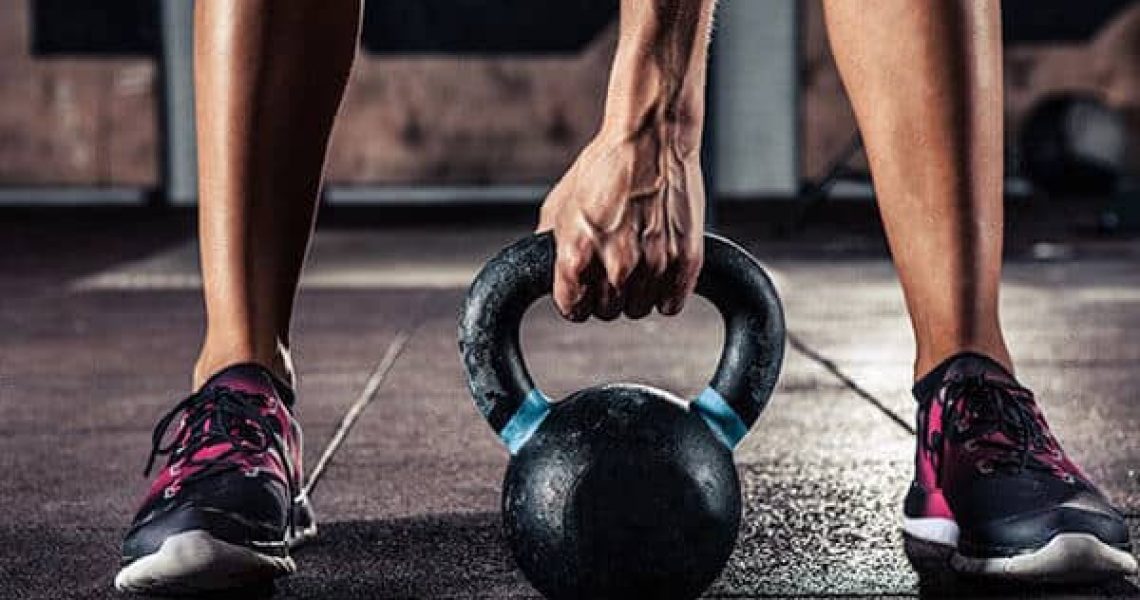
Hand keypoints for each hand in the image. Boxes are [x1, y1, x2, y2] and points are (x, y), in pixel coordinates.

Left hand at [538, 126, 704, 321]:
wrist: (652, 137)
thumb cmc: (607, 166)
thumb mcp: (560, 204)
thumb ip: (550, 245)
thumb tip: (543, 269)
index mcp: (577, 254)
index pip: (573, 309)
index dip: (577, 299)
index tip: (584, 290)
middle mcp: (615, 265)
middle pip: (607, 312)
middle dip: (606, 294)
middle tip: (613, 266)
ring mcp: (653, 265)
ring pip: (639, 309)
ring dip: (637, 292)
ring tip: (638, 260)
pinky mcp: (685, 260)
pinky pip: (672, 304)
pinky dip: (666, 293)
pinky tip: (659, 269)